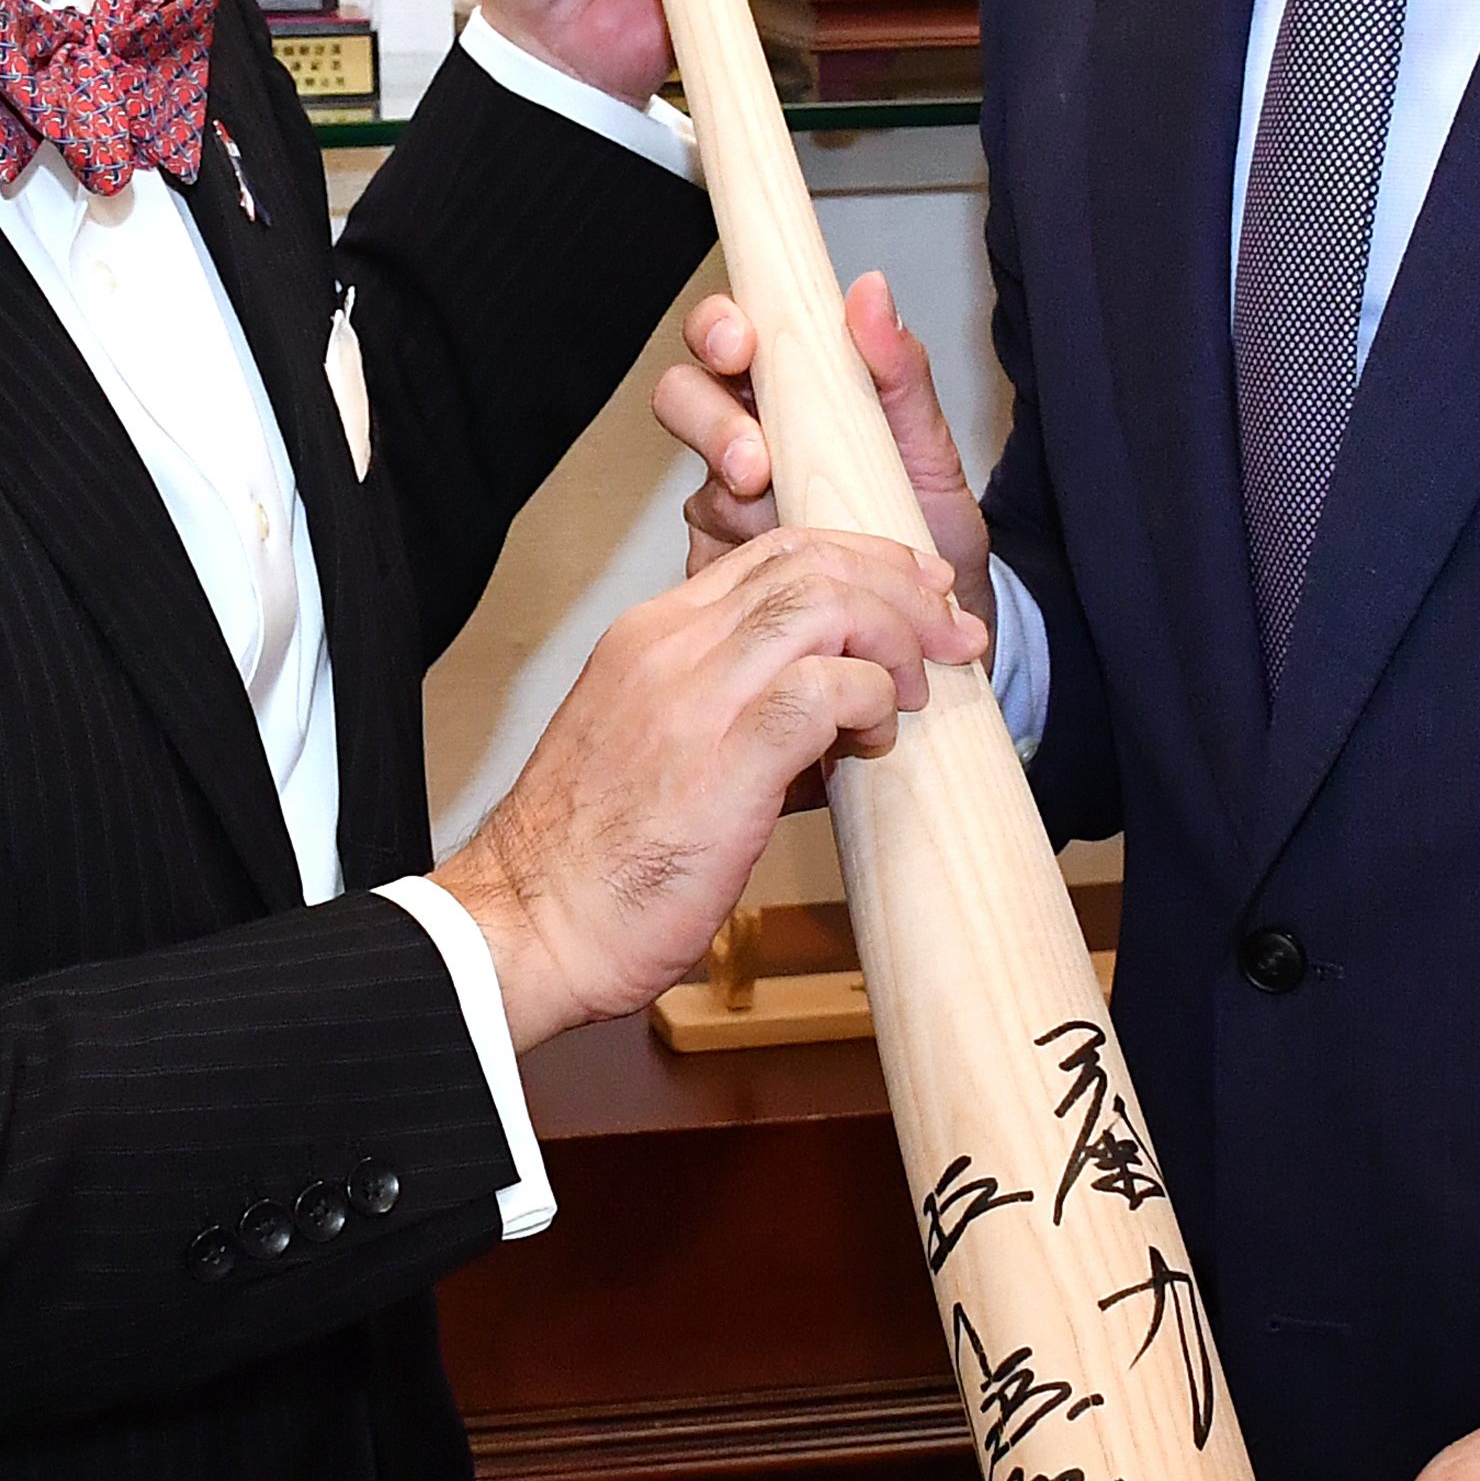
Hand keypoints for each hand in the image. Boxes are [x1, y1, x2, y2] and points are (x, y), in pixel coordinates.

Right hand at [431, 527, 980, 1048]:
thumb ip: (738, 716)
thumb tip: (834, 721)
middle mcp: (668, 646)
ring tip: (913, 690)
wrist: (526, 927)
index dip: (861, 560)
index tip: (916, 592)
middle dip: (899, 586)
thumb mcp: (657, 752)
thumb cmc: (592, 863)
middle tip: (952, 631)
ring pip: (822, 605)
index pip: (773, 553)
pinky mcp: (720, 760)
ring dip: (893, 638)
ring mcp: (690, 697)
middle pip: (810, 561)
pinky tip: (873, 736)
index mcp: (651, 636)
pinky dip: (867, 698)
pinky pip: (822, 689)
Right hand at [654, 273, 991, 635]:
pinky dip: (740, 562)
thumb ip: (900, 371)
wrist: (936, 628)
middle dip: (708, 420)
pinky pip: (709, 558)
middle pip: (684, 399)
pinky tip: (775, 573)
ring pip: (695, 483)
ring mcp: (730, 506)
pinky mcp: (725, 568)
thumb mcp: (928, 449)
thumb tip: (873, 291)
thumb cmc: (930, 528)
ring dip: (730, 499)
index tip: (741, 345)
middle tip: (752, 460)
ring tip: (776, 519)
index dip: (718, 329)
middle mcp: (748, 439)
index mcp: (791, 392)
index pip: (729, 337)